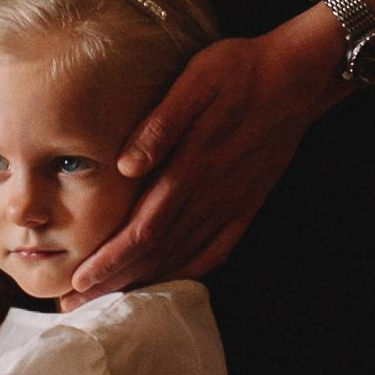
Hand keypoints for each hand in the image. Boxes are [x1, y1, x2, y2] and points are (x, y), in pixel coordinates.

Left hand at [72, 12, 344, 291]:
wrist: (298, 78)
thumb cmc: (239, 71)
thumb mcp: (196, 80)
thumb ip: (160, 124)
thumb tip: (125, 165)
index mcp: (192, 167)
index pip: (143, 229)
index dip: (110, 259)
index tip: (79, 280)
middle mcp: (211, 195)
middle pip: (157, 253)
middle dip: (115, 281)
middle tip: (76, 303)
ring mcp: (232, 204)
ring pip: (183, 256)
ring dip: (144, 282)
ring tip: (109, 301)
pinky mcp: (247, 205)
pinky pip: (216, 250)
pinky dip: (189, 271)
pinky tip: (170, 281)